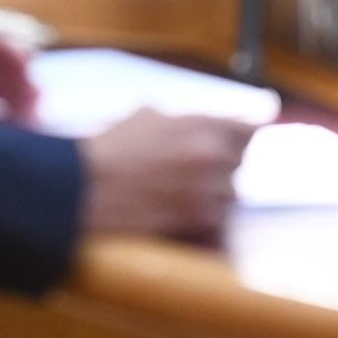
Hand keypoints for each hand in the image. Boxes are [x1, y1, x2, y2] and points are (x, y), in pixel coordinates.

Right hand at [81, 108, 256, 237]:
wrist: (87, 189)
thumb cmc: (112, 149)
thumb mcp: (147, 116)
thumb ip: (182, 118)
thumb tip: (201, 120)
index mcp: (203, 124)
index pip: (250, 128)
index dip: (246, 134)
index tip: (245, 139)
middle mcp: (213, 154)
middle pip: (239, 162)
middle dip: (222, 165)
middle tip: (196, 170)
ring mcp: (209, 189)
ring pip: (230, 194)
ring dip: (213, 194)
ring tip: (180, 194)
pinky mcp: (200, 220)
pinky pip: (218, 221)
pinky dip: (205, 219)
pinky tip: (180, 213)